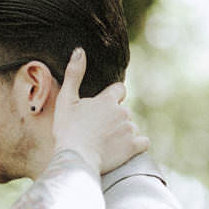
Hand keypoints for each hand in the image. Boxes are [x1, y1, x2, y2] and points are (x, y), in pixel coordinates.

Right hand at [51, 48, 148, 174]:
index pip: (119, 90)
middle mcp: (122, 111)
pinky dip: (136, 145)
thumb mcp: (65, 100)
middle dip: (115, 119)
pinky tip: (123, 150)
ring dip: (123, 133)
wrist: (75, 158)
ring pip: (132, 127)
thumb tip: (79, 50)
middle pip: (124, 111)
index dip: (112, 98)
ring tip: (106, 143)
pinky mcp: (134, 146)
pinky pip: (143, 142)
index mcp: (107, 99)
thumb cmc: (67, 130)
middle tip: (98, 131)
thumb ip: (73, 74)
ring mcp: (130, 129)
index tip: (102, 109)